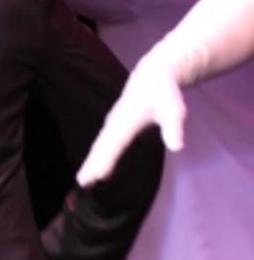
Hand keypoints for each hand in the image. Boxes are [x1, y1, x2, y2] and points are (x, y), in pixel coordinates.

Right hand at [76, 58, 185, 185]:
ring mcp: (111, 125)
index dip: (108, 158)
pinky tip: (93, 170)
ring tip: (83, 181)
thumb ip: (173, 128)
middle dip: (92, 164)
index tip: (100, 174)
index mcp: (129, 119)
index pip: (117, 142)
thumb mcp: (174, 109)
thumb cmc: (164, 95)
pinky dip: (94, 158)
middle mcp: (116, 123)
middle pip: (102, 146)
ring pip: (99, 146)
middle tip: (83, 182)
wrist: (151, 77)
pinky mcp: (111, 128)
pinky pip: (101, 145)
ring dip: (90, 163)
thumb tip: (177, 147)